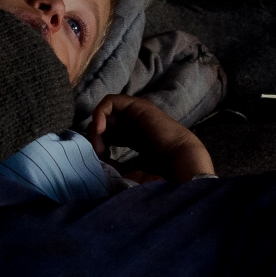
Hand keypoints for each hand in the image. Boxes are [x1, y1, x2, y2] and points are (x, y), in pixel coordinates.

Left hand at [88, 94, 214, 182]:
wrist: (181, 164)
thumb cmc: (161, 174)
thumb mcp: (131, 174)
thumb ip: (113, 168)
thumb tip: (97, 162)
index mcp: (135, 140)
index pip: (107, 137)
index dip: (97, 148)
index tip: (99, 163)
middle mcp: (135, 125)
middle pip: (103, 125)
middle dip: (94, 139)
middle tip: (96, 155)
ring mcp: (136, 115)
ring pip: (105, 114)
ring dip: (96, 129)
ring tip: (99, 146)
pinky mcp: (137, 106)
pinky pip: (110, 102)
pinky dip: (99, 113)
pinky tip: (99, 129)